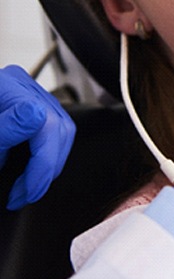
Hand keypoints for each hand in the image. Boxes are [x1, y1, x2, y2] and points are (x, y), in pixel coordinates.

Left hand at [0, 65, 75, 209]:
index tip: (25, 192)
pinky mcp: (32, 104)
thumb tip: (34, 116)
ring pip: (63, 129)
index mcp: (5, 86)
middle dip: (47, 168)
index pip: (45, 124)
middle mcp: (21, 84)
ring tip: (27, 185)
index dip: (42, 164)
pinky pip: (56, 129)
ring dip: (50, 162)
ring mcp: (29, 92)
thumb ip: (4, 129)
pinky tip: (30, 169)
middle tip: (26, 194)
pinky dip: (46, 153)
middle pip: (60, 127)